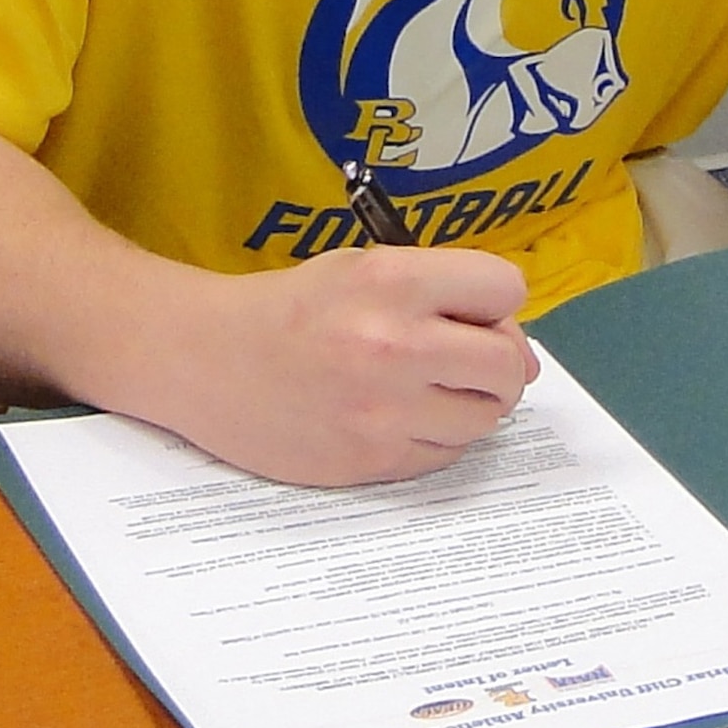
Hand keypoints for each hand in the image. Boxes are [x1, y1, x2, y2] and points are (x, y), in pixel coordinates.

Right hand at [149, 246, 539, 486]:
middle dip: (497, 362)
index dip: (494, 302)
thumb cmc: (291, 308)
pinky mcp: (369, 459)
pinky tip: (396, 416)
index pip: (505, 288)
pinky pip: (443, 454)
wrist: (206, 358)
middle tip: (464, 360)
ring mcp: (384, 409)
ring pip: (483, 417)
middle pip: (506, 364)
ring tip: (425, 388)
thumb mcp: (363, 269)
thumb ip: (443, 297)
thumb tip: (521, 359)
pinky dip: (433, 438)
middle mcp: (395, 344)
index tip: (474, 312)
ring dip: (468, 404)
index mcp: (393, 280)